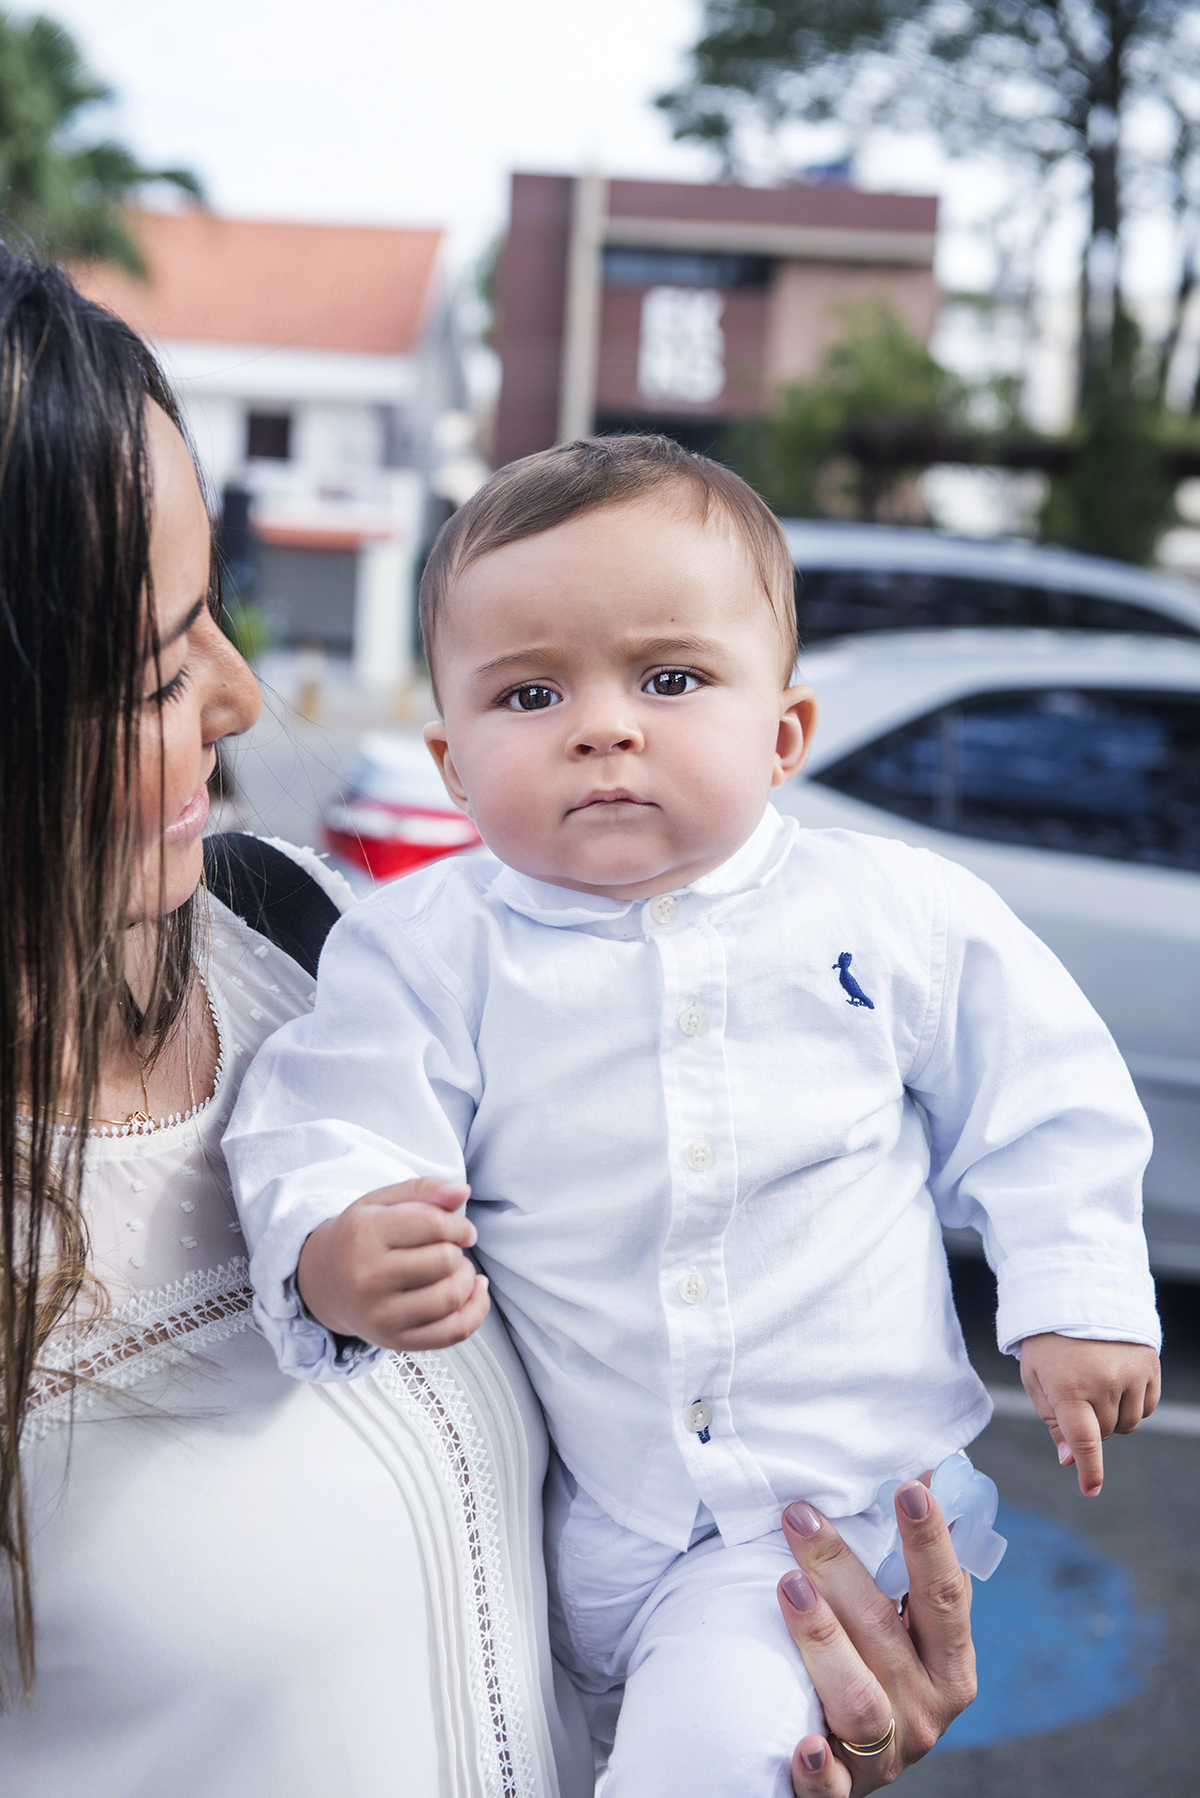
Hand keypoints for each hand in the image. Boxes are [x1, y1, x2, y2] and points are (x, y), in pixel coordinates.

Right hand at [296, 1177, 489, 1351]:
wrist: (324, 1283)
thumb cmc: (360, 1237)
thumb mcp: (381, 1202)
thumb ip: (423, 1190)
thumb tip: (461, 1191)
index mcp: (364, 1235)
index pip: (432, 1225)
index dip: (459, 1225)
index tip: (461, 1229)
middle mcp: (368, 1279)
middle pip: (444, 1261)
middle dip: (457, 1250)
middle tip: (447, 1248)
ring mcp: (381, 1315)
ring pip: (451, 1298)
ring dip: (466, 1278)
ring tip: (453, 1269)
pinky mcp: (396, 1341)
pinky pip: (453, 1332)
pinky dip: (475, 1310)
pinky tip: (473, 1291)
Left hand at [776, 1480, 974, 1795]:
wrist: (848, 1767)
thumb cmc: (874, 1672)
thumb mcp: (905, 1627)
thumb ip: (914, 1566)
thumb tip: (930, 1474)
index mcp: (948, 1667)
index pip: (942, 1595)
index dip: (929, 1540)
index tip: (909, 1486)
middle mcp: (923, 1712)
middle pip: (884, 1634)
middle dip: (841, 1569)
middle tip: (800, 1516)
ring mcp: (882, 1757)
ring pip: (857, 1699)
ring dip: (823, 1642)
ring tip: (788, 1586)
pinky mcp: (839, 1794)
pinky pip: (830, 1788)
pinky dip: (819, 1769)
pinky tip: (804, 1743)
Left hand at [1019, 1333, 1159, 1496]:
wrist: (1075, 1293)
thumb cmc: (1048, 1341)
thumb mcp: (1036, 1378)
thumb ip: (1052, 1421)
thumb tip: (1069, 1460)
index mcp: (1069, 1386)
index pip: (1084, 1441)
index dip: (1089, 1470)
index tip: (1090, 1490)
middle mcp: (1104, 1382)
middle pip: (1103, 1434)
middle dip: (1089, 1426)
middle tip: (1075, 1396)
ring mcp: (1130, 1373)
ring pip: (1128, 1424)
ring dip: (1112, 1417)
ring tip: (1094, 1384)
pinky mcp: (1150, 1366)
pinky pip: (1147, 1407)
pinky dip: (1133, 1404)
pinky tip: (1116, 1382)